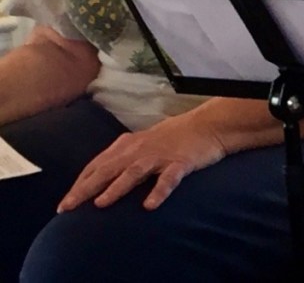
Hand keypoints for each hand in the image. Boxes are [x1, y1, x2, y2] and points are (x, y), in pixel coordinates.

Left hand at [58, 114, 225, 212]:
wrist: (210, 124)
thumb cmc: (177, 135)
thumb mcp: (146, 141)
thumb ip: (126, 155)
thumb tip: (103, 172)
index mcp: (131, 144)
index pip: (99, 163)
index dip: (81, 182)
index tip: (65, 202)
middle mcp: (142, 149)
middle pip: (109, 168)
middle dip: (86, 188)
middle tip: (68, 207)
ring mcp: (161, 155)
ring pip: (134, 172)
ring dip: (116, 187)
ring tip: (101, 203)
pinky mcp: (181, 162)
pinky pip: (169, 178)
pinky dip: (159, 191)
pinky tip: (150, 205)